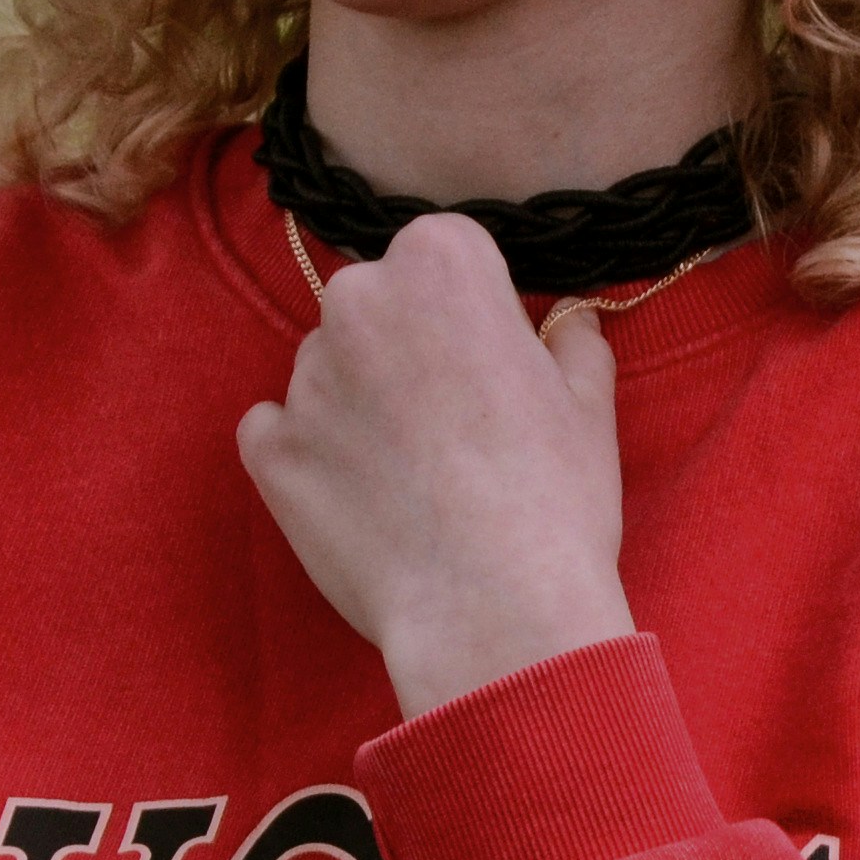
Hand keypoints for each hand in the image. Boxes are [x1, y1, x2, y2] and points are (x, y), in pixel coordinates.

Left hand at [237, 215, 634, 717]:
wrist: (491, 608)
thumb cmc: (553, 498)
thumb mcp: (589, 404)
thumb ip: (571, 342)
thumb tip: (564, 325)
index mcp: (440, 264)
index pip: (445, 251)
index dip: (475, 306)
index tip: (495, 358)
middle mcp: (358, 300)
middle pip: (377, 301)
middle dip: (407, 345)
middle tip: (456, 422)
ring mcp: (305, 377)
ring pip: (328, 366)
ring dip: (361, 400)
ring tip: (415, 476)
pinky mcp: (270, 450)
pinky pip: (277, 428)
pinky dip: (309, 452)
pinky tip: (361, 496)